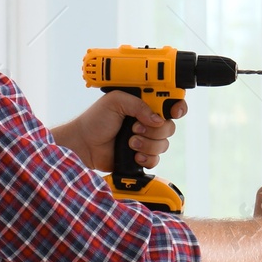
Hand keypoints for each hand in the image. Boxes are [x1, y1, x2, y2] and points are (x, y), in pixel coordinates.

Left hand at [54, 92, 185, 171]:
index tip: (175, 112)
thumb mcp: (115, 102)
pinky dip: (146, 158)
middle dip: (155, 130)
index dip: (177, 107)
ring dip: (147, 144)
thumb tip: (157, 119)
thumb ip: (138, 105)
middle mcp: (147, 122)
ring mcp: (146, 140)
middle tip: (135, 128)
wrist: (84, 145)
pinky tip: (134, 155)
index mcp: (143, 105)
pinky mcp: (142, 156)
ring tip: (129, 141)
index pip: (169, 104)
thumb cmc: (95, 120)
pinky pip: (156, 159)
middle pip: (170, 126)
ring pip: (164, 144)